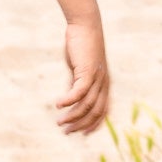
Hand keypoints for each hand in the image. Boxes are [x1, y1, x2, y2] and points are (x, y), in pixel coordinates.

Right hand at [56, 19, 108, 134]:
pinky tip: (57, 104)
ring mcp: (97, 79)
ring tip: (59, 122)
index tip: (80, 134)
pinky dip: (68, 100)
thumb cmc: (81, 46)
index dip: (93, 125)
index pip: (102, 112)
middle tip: (66, 131)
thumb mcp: (79, 68)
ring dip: (72, 116)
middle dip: (81, 125)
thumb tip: (70, 97)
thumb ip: (77, 82)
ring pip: (87, 105)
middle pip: (95, 112)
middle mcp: (104, 84)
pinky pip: (79, 92)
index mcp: (104, 85)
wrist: (86, 27)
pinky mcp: (88, 71)